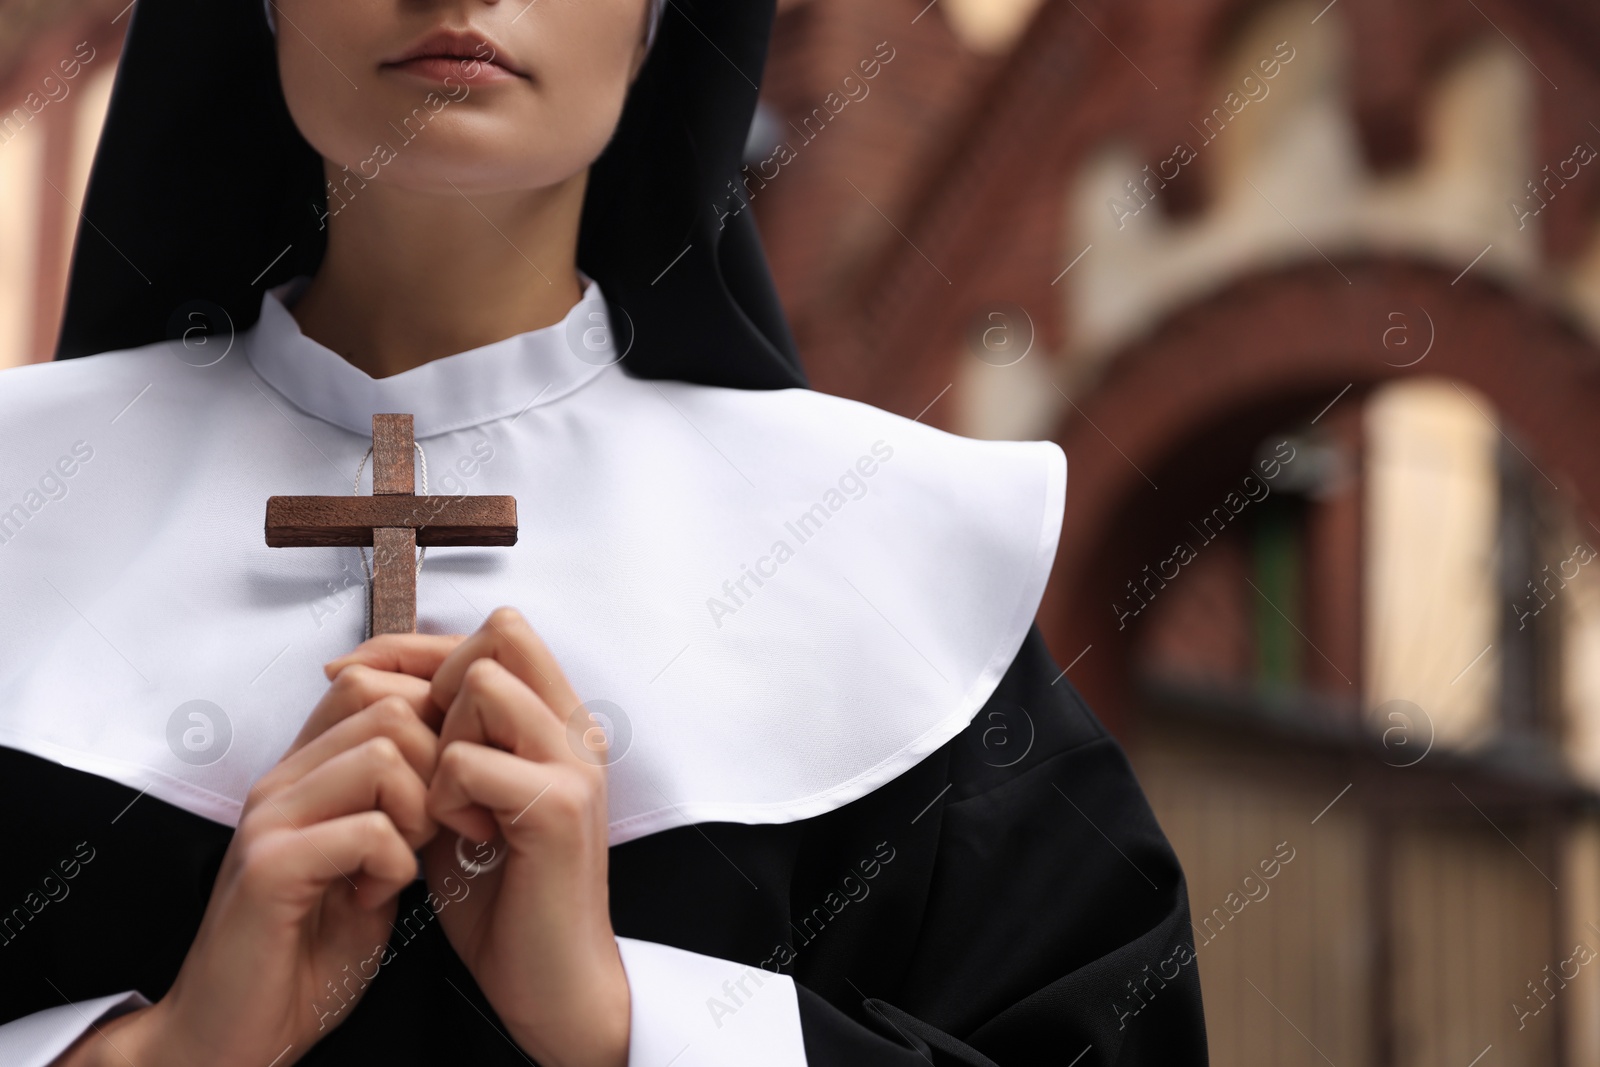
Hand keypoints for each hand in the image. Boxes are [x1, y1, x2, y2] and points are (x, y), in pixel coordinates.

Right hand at [57, 662, 444, 1066]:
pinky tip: (376, 896)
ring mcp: (270, 819)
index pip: (376, 685)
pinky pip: (368, 828)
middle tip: (431, 833)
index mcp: (306, 774)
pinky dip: (395, 864)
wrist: (234, 1035)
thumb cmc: (307, 954)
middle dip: (437, 768)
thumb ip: (400, 806)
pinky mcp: (268, 867)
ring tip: (400, 864)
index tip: (451, 792)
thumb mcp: (370, 862)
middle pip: (390, 707)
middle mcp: (282, 781)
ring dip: (418, 813)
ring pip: (383, 754)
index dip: (434, 726)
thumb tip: (460, 759)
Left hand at [333, 610, 629, 1066]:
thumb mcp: (463, 798)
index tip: (352, 676)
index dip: (418, 645)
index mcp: (560, 723)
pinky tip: (460, 839)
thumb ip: (446, 739)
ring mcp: (575, 764)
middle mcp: (577, 730)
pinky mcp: (557, 807)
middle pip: (499, 636)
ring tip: (444, 802)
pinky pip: (465, 760)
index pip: (496, 631)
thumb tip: (375, 682)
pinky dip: (441, 797)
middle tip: (411, 746)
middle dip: (435, 680)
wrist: (550, 982)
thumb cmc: (502, 896)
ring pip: (483, 685)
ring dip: (440, 738)